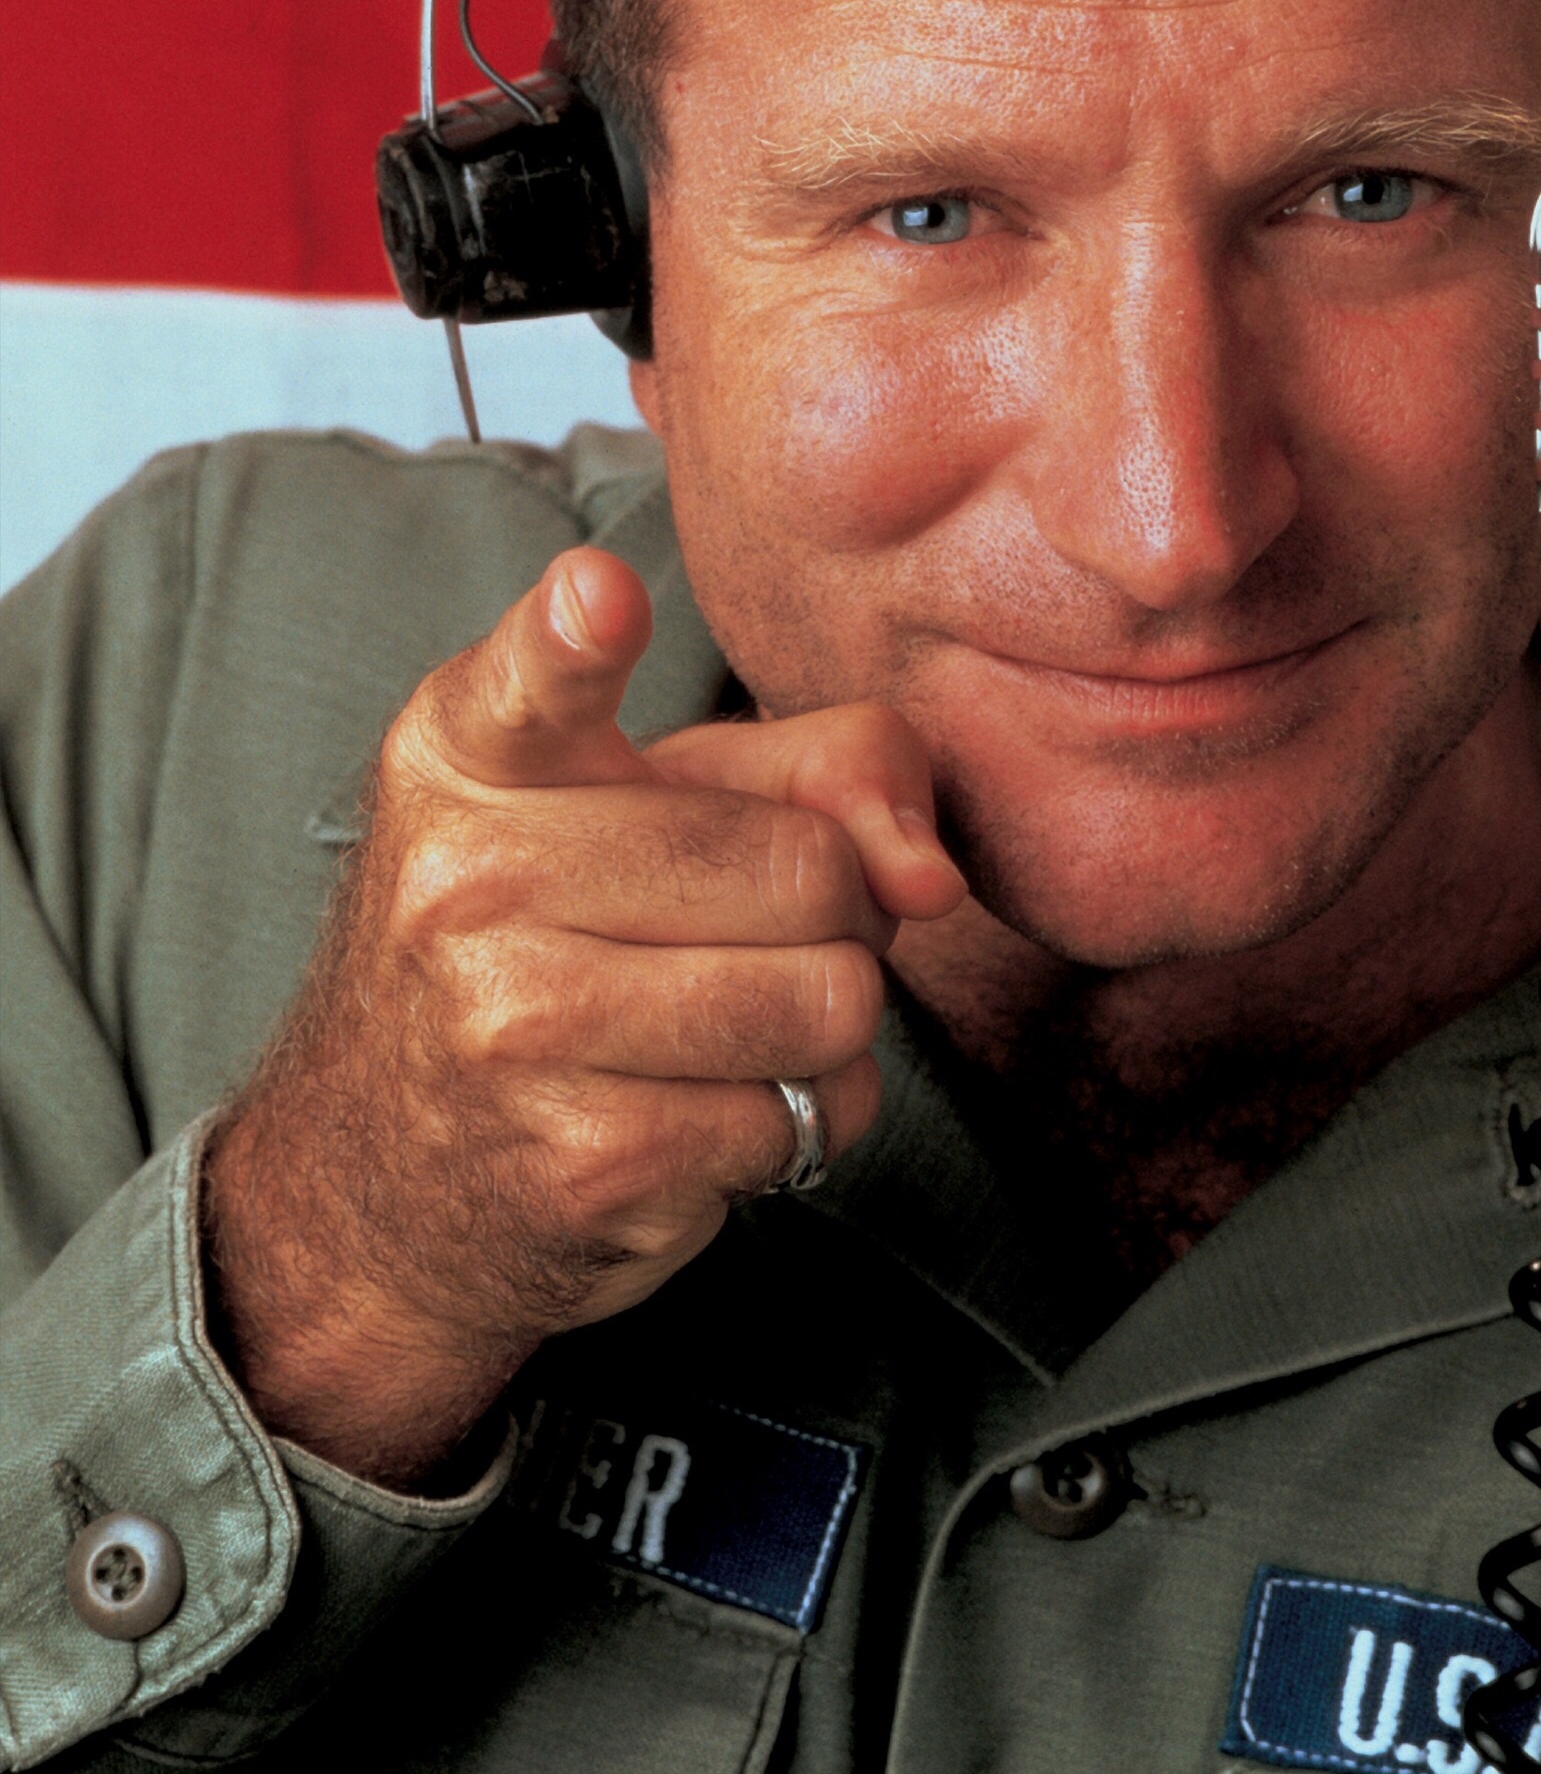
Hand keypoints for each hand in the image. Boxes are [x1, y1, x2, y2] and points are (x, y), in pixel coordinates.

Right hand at [204, 548, 962, 1488]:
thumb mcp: (653, 801)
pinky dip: (796, 1121)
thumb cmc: (554, 941)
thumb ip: (821, 766)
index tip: (600, 596)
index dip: (576, 634)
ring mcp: (514, 1027)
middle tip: (742, 934)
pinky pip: (802, 1116)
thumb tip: (927, 877)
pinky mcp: (582, 1163)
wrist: (381, 1178)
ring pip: (832, 999)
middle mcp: (469, 880)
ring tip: (730, 1021)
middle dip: (834, 910)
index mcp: (470, 755)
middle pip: (812, 865)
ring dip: (827, 1025)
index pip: (530, 680)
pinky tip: (703, 1109)